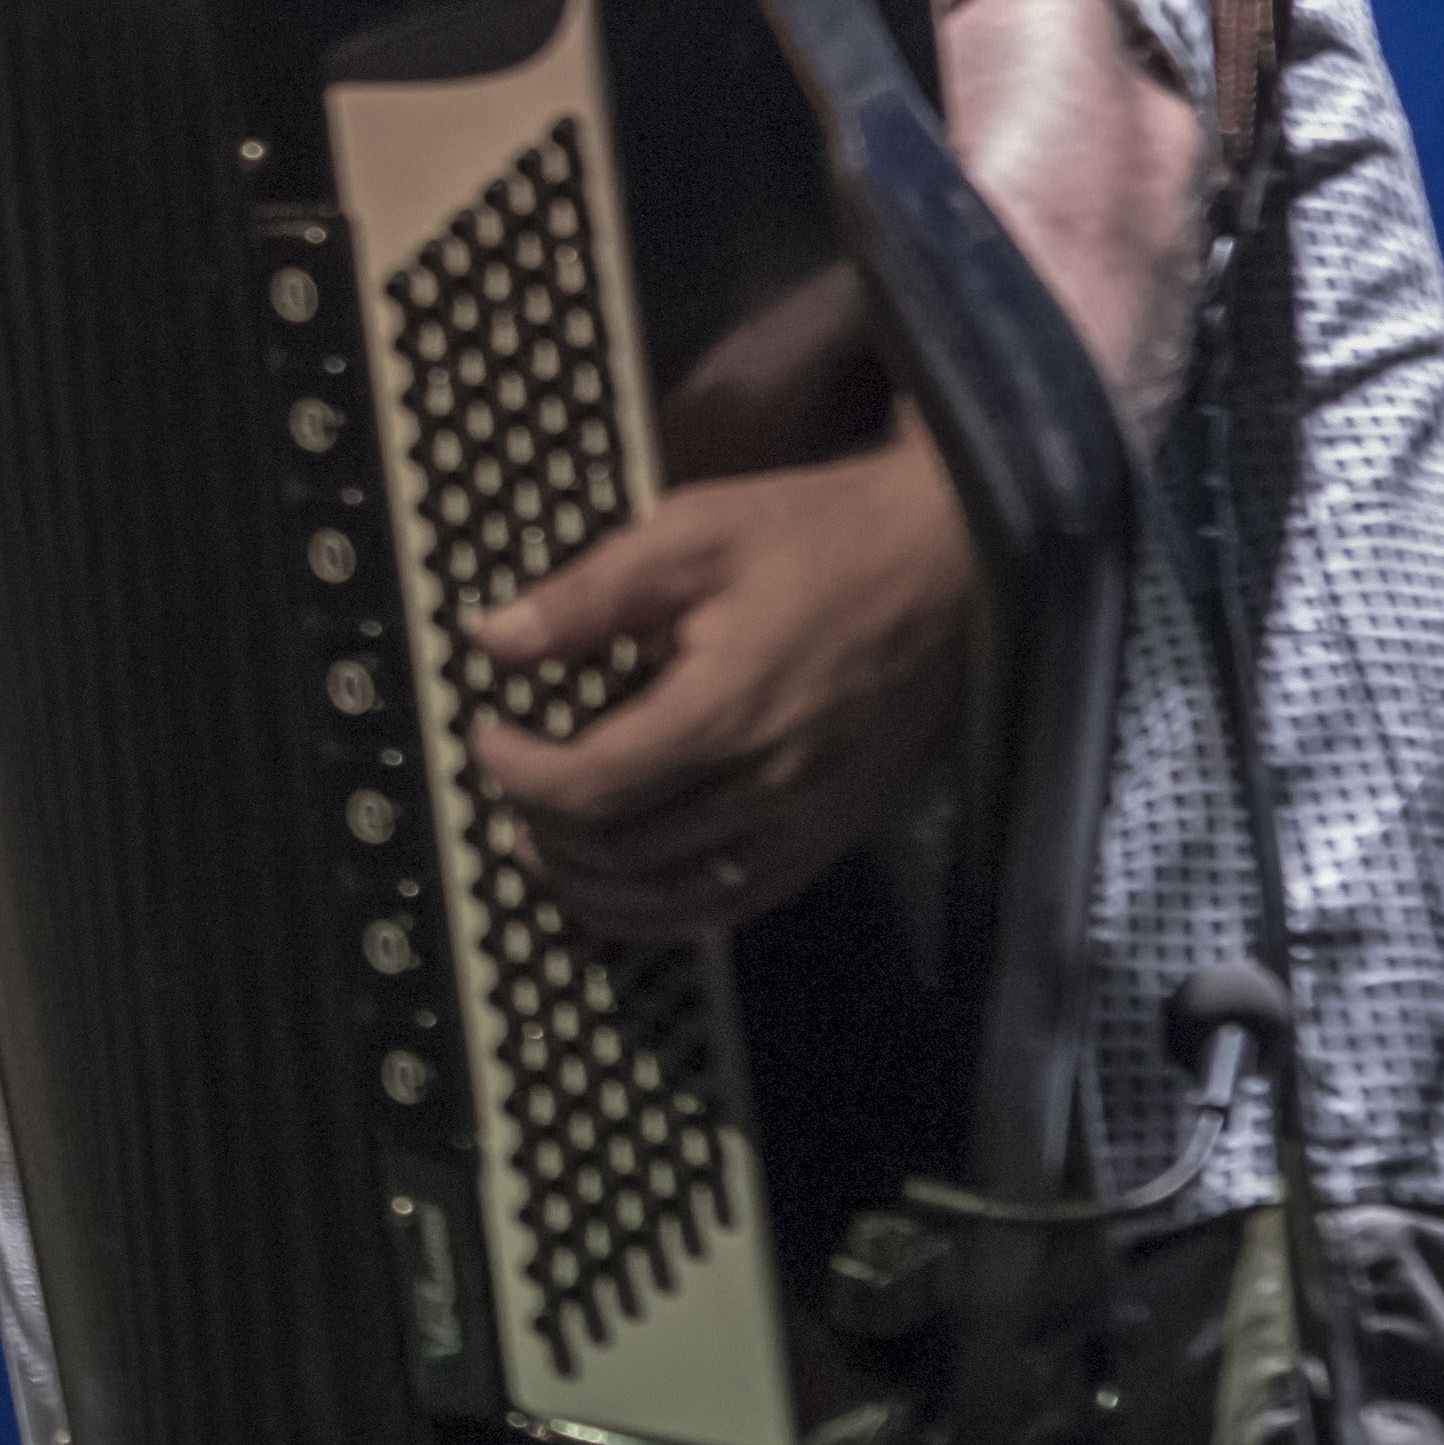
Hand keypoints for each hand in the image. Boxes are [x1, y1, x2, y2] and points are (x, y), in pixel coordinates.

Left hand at [458, 421, 972, 936]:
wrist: (957, 560)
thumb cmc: (825, 536)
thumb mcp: (694, 533)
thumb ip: (588, 596)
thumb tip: (492, 641)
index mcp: (726, 712)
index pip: (589, 787)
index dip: (517, 772)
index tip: (486, 730)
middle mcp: (770, 787)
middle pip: (619, 853)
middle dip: (541, 826)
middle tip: (511, 779)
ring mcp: (809, 823)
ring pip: (672, 900)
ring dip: (590, 885)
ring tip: (542, 844)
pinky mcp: (836, 835)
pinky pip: (734, 905)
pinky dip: (664, 911)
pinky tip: (624, 886)